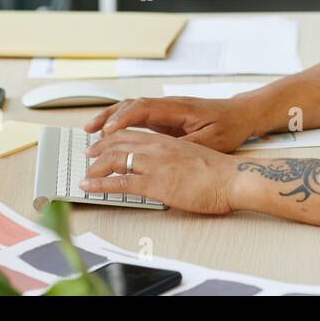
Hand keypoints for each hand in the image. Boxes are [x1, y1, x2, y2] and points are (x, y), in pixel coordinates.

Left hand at [81, 129, 240, 214]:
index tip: (103, 144)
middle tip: (88, 155)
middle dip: (99, 149)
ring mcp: (155, 163)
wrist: (233, 178)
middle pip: (119, 141)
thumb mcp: (194, 157)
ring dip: (95, 166)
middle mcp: (157, 146)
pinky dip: (100, 184)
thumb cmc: (220, 172)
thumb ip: (177, 159)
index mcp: (167, 140)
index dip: (113, 138)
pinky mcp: (155, 183)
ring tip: (85, 174)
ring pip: (115, 158)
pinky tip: (89, 187)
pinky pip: (119, 182)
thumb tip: (169, 169)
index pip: (133, 133)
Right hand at [83, 95, 260, 152]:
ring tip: (91, 133)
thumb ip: (185, 146)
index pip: (143, 108)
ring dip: (110, 119)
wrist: (241, 115)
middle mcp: (167, 105)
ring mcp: (164, 110)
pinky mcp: (164, 118)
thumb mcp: (210, 140)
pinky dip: (121, 124)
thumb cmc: (229, 127)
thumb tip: (161, 154)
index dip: (123, 119)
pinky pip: (137, 118)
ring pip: (131, 110)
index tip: (108, 132)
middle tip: (89, 134)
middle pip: (130, 105)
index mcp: (178, 107)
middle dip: (108, 118)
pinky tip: (110, 136)